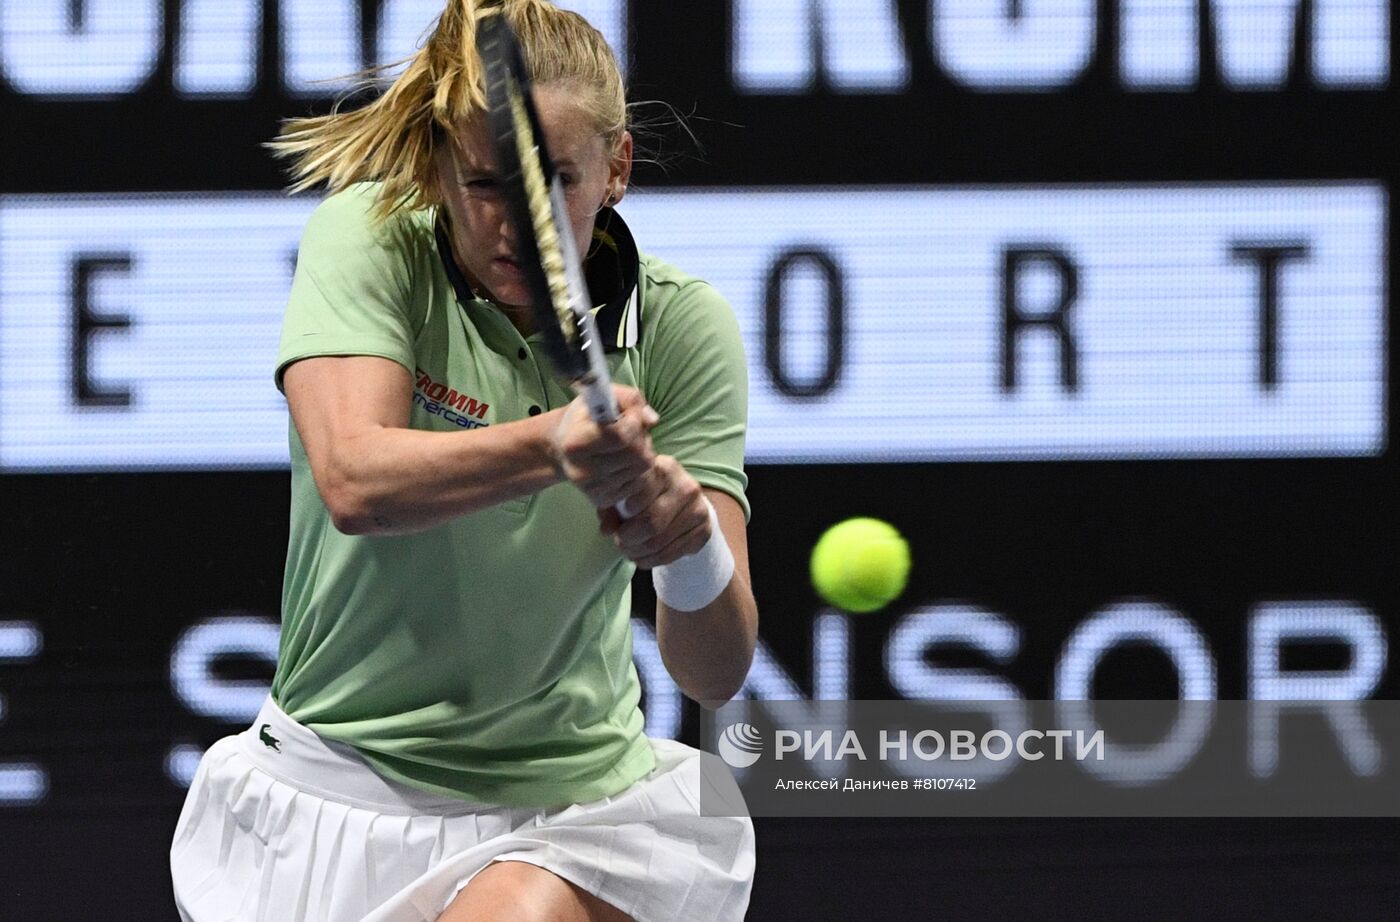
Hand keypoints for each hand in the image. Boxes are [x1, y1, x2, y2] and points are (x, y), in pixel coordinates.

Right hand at [552, 385, 658, 509]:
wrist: (562, 448)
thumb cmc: (584, 418)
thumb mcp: (602, 397)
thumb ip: (629, 400)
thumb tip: (652, 420)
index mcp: (575, 443)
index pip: (622, 436)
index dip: (634, 422)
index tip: (629, 415)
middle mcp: (582, 470)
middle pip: (637, 455)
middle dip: (642, 439)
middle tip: (630, 432)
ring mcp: (593, 488)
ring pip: (641, 469)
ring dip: (641, 454)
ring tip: (625, 446)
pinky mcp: (602, 499)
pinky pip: (638, 484)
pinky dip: (636, 471)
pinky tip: (622, 462)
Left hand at [597, 457, 711, 568]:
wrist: (685, 504)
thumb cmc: (648, 495)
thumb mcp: (626, 493)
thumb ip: (611, 506)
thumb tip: (607, 529)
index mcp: (664, 468)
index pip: (641, 492)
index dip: (625, 512)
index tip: (617, 521)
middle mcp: (686, 486)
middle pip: (651, 523)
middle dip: (629, 539)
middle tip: (620, 542)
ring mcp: (699, 509)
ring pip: (659, 542)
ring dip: (638, 553)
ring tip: (629, 552)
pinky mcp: (704, 531)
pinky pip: (671, 554)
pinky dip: (652, 561)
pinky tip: (644, 558)